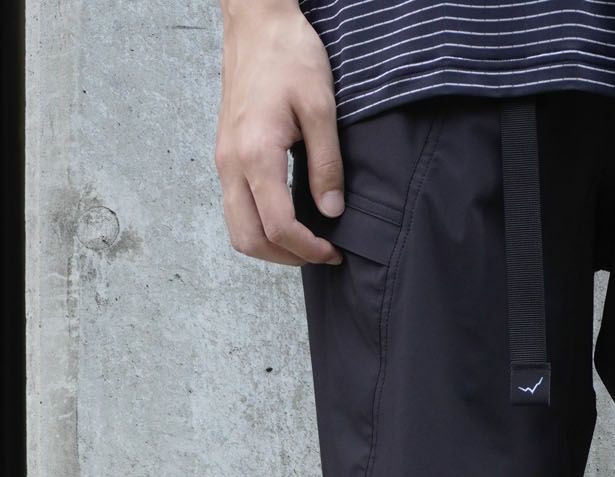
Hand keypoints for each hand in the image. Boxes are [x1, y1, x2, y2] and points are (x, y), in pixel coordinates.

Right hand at [216, 0, 343, 265]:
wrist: (257, 22)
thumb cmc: (289, 55)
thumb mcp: (321, 107)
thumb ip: (327, 164)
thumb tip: (331, 211)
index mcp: (255, 154)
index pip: (277, 226)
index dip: (307, 248)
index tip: (332, 251)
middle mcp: (231, 162)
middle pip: (248, 238)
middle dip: (285, 257)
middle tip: (319, 252)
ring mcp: (224, 159)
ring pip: (237, 227)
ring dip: (269, 245)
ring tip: (304, 241)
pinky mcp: (226, 153)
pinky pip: (235, 206)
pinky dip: (259, 224)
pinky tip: (287, 216)